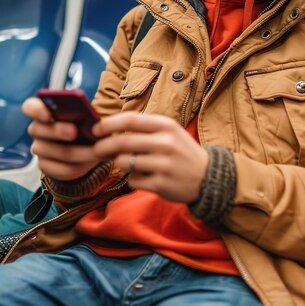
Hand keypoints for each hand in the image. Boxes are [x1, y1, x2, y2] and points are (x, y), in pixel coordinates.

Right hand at [22, 98, 98, 180]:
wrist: (86, 145)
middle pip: (37, 129)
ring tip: (94, 150)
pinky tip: (91, 161)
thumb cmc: (85, 124)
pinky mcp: (46, 166)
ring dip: (76, 151)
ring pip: (52, 151)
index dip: (36, 110)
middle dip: (57, 131)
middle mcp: (37, 129)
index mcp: (44, 110)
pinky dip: (78, 166)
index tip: (47, 115)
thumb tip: (90, 120)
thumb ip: (84, 114)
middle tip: (74, 132)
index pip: (30, 107)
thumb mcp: (87, 116)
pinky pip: (59, 169)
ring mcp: (39, 148)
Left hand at [92, 112, 208, 202]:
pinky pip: (133, 181)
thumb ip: (143, 129)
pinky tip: (143, 177)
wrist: (209, 177)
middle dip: (104, 146)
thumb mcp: (169, 132)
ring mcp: (164, 165)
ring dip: (119, 163)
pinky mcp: (162, 185)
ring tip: (127, 163)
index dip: (108, 124)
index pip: (130, 120)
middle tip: (96, 149)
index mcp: (166, 126)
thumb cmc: (182, 151)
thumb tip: (109, 129)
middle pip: (123, 142)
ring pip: (125, 163)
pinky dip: (133, 179)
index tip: (95, 129)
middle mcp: (166, 143)